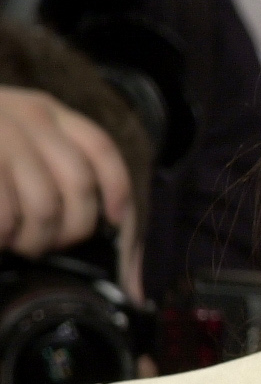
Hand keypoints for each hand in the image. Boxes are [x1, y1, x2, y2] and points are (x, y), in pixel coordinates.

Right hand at [0, 87, 131, 257]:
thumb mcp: (9, 143)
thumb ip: (51, 176)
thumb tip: (126, 272)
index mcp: (44, 111)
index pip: (100, 150)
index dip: (117, 193)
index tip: (112, 224)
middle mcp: (25, 115)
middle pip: (79, 187)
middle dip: (70, 230)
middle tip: (43, 246)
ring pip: (44, 205)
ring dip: (33, 239)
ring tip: (13, 245)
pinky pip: (5, 211)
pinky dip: (4, 234)